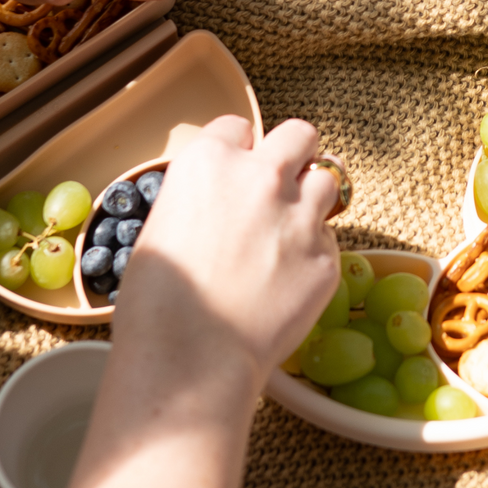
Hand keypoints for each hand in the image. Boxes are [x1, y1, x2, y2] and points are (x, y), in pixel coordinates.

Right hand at [113, 116, 341, 387]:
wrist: (190, 359)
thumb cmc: (158, 305)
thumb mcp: (162, 229)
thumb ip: (203, 198)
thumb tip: (220, 203)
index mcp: (211, 162)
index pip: (238, 128)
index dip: (238, 152)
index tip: (236, 174)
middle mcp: (262, 176)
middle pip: (299, 134)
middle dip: (293, 155)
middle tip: (282, 185)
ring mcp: (300, 215)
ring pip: (328, 180)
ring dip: (312, 199)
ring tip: (289, 234)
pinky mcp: (326, 256)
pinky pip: (329, 239)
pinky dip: (314, 253)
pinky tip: (288, 281)